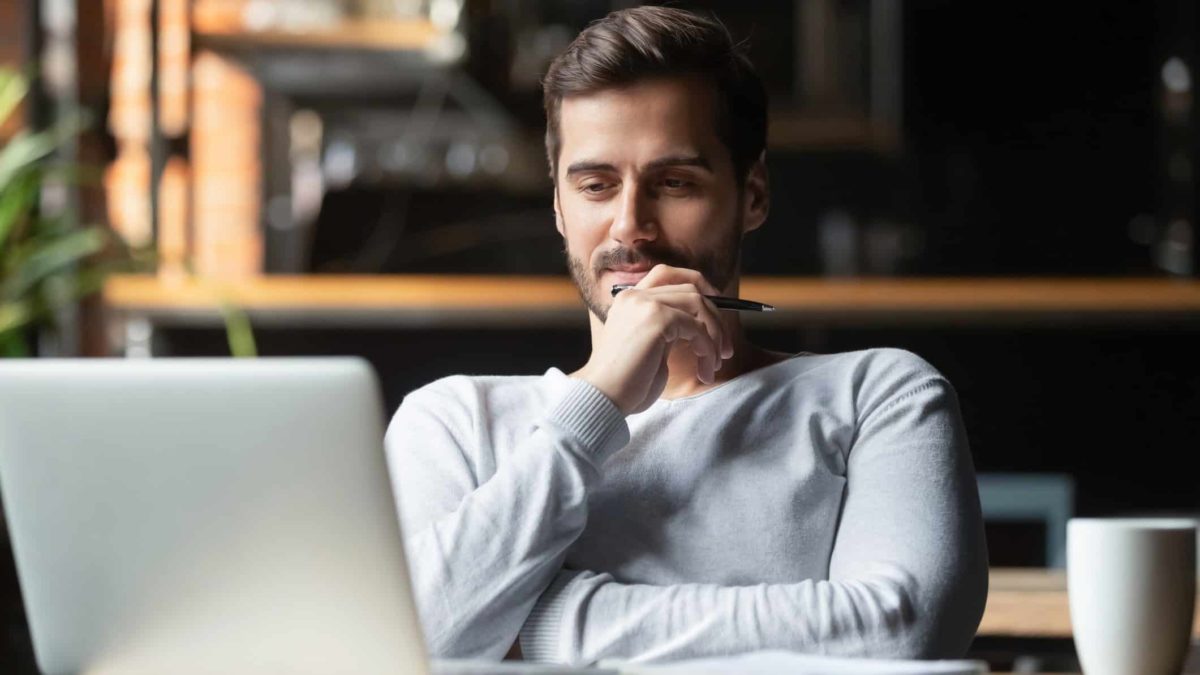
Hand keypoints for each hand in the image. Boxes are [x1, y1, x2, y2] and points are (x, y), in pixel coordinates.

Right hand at [573, 264, 733, 414]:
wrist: (604, 398)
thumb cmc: (626, 383)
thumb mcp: (650, 347)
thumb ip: (669, 329)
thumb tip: (703, 325)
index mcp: (629, 299)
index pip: (668, 274)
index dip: (699, 285)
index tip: (717, 310)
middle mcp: (635, 295)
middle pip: (691, 287)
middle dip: (716, 317)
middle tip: (725, 349)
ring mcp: (645, 303)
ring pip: (698, 303)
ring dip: (715, 335)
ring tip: (714, 363)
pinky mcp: (656, 318)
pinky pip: (697, 327)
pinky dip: (708, 348)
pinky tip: (704, 369)